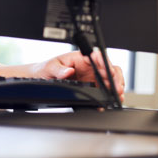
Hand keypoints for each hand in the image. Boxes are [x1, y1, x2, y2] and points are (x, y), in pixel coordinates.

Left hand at [0, 50, 124, 101]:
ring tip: (116, 95)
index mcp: (80, 57)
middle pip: (109, 68)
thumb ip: (59, 69)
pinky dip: (108, 96)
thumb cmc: (45, 69)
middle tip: (117, 87)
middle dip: (115, 77)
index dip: (106, 63)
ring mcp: (91, 77)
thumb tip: (68, 71)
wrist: (40, 79)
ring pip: (110, 80)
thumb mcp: (49, 67)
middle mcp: (89, 66)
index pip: (98, 56)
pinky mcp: (91, 87)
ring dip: (116, 87)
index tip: (109, 71)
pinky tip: (108, 102)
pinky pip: (103, 91)